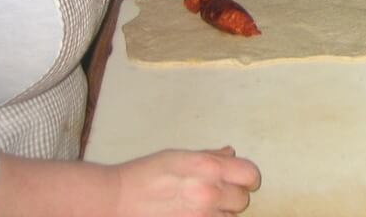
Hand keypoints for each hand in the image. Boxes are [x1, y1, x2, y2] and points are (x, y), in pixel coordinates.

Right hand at [114, 147, 260, 215]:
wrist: (116, 201)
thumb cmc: (145, 174)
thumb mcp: (179, 156)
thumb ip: (209, 156)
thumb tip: (231, 155)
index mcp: (208, 168)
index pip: (250, 175)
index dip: (247, 177)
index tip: (239, 179)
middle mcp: (209, 194)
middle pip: (243, 200)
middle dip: (233, 196)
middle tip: (215, 193)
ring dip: (220, 213)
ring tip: (200, 206)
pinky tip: (192, 215)